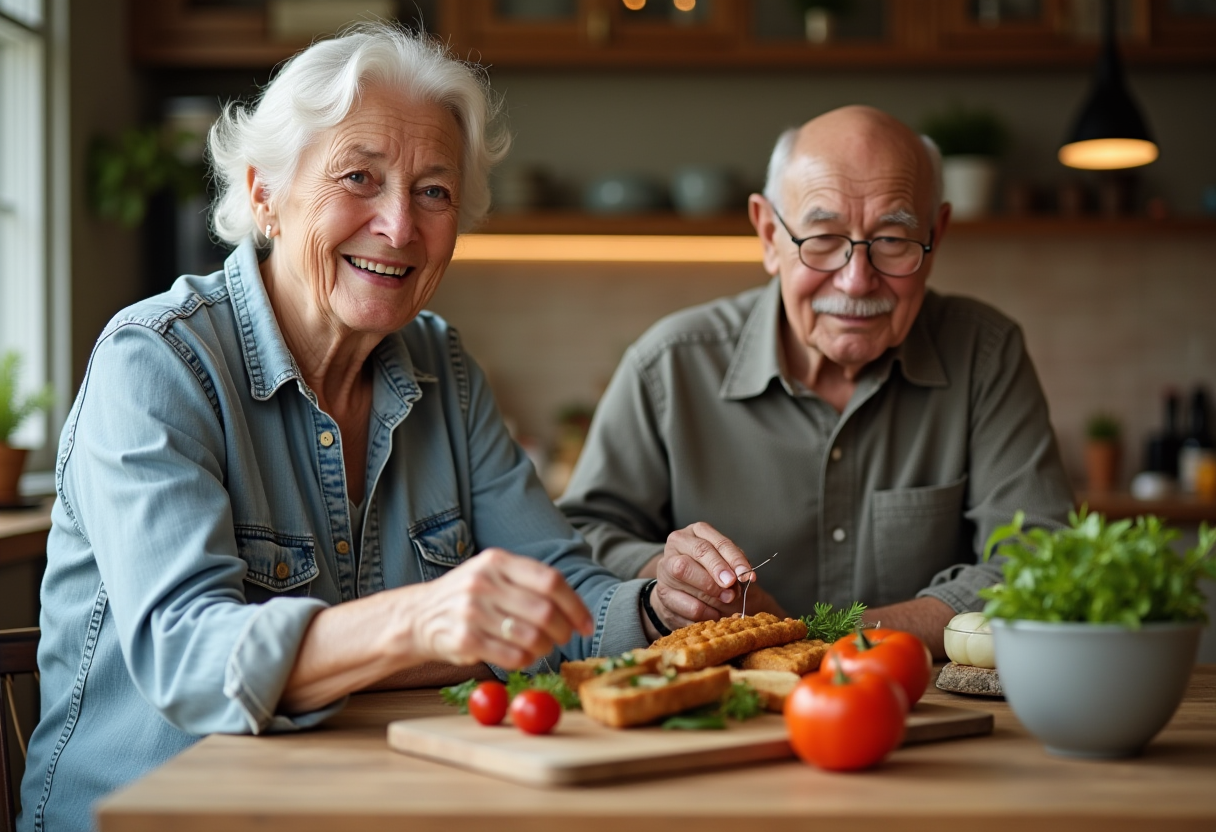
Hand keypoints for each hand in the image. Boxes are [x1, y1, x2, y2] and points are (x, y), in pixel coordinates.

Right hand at [404, 548, 593, 669]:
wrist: (418, 616)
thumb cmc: (469, 596)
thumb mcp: (493, 574)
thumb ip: (529, 582)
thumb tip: (576, 609)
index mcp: (497, 561)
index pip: (550, 581)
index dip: (575, 605)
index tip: (586, 624)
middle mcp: (484, 583)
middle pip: (545, 611)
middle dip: (564, 630)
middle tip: (565, 638)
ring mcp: (472, 612)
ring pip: (531, 637)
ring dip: (546, 648)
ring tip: (543, 647)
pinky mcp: (465, 640)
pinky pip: (512, 656)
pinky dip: (526, 660)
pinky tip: (524, 656)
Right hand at [648, 522, 763, 629]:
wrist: (687, 598)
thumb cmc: (713, 578)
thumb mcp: (728, 568)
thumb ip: (735, 569)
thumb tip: (743, 576)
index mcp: (697, 532)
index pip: (718, 542)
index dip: (735, 559)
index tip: (747, 576)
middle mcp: (677, 543)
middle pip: (698, 550)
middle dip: (718, 570)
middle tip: (733, 590)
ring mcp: (665, 566)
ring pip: (684, 571)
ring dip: (711, 593)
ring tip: (726, 602)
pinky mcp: (661, 591)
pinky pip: (683, 601)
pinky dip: (703, 612)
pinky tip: (714, 615)